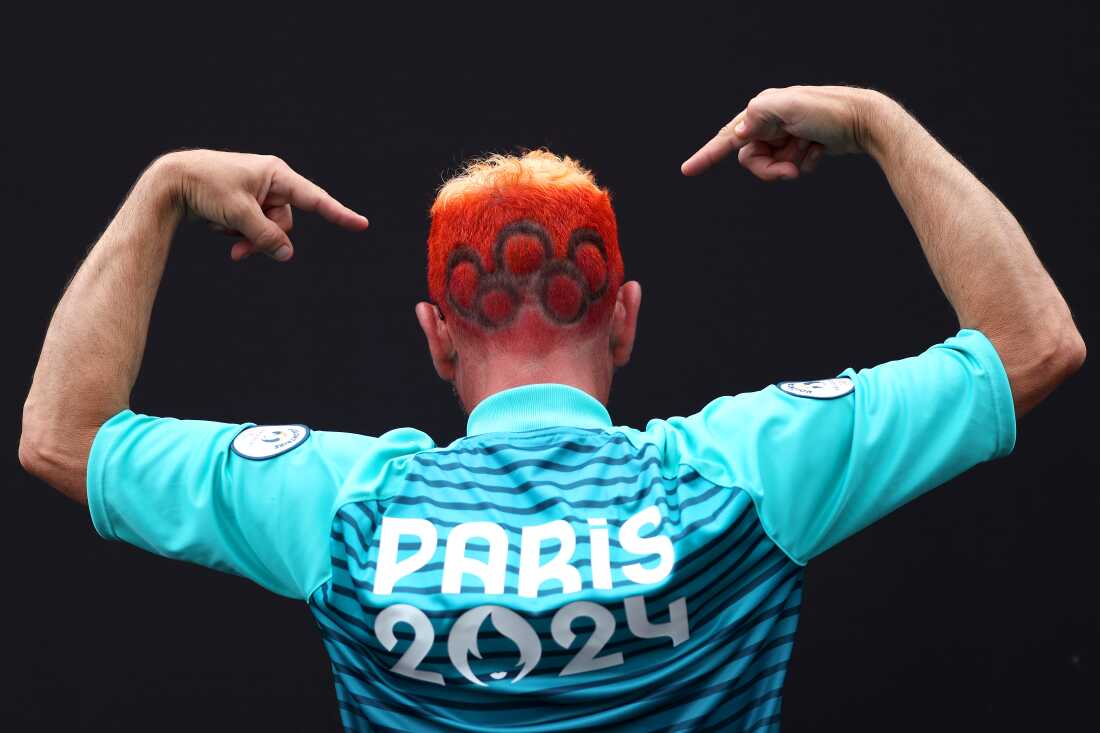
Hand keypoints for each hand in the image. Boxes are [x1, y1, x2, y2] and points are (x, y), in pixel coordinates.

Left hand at [154, 149, 369, 260]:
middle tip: (240, 251)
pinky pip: (253, 226)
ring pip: (268, 228)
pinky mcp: (243, 203)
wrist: (170, 180)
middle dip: (265, 238)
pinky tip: (217, 225)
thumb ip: (266, 236)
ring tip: (224, 237)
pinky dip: (238, 232)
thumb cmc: (205, 187)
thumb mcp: (239, 215)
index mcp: (276, 174)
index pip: (315, 199)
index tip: (361, 225)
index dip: (339, 214)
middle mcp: (270, 181)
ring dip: (249, 239)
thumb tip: (286, 254)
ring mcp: (257, 193)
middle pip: (285, 222)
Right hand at [680, 85, 885, 181]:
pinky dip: (804, 163)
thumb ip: (759, 116)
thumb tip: (737, 134)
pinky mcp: (799, 146)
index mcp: (762, 110)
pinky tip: (818, 151)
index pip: (727, 136)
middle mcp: (769, 122)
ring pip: (770, 165)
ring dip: (790, 165)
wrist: (865, 120)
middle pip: (751, 159)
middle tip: (792, 169)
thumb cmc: (829, 111)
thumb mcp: (791, 108)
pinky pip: (789, 166)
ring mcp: (784, 135)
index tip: (687, 170)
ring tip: (810, 153)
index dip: (706, 155)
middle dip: (770, 168)